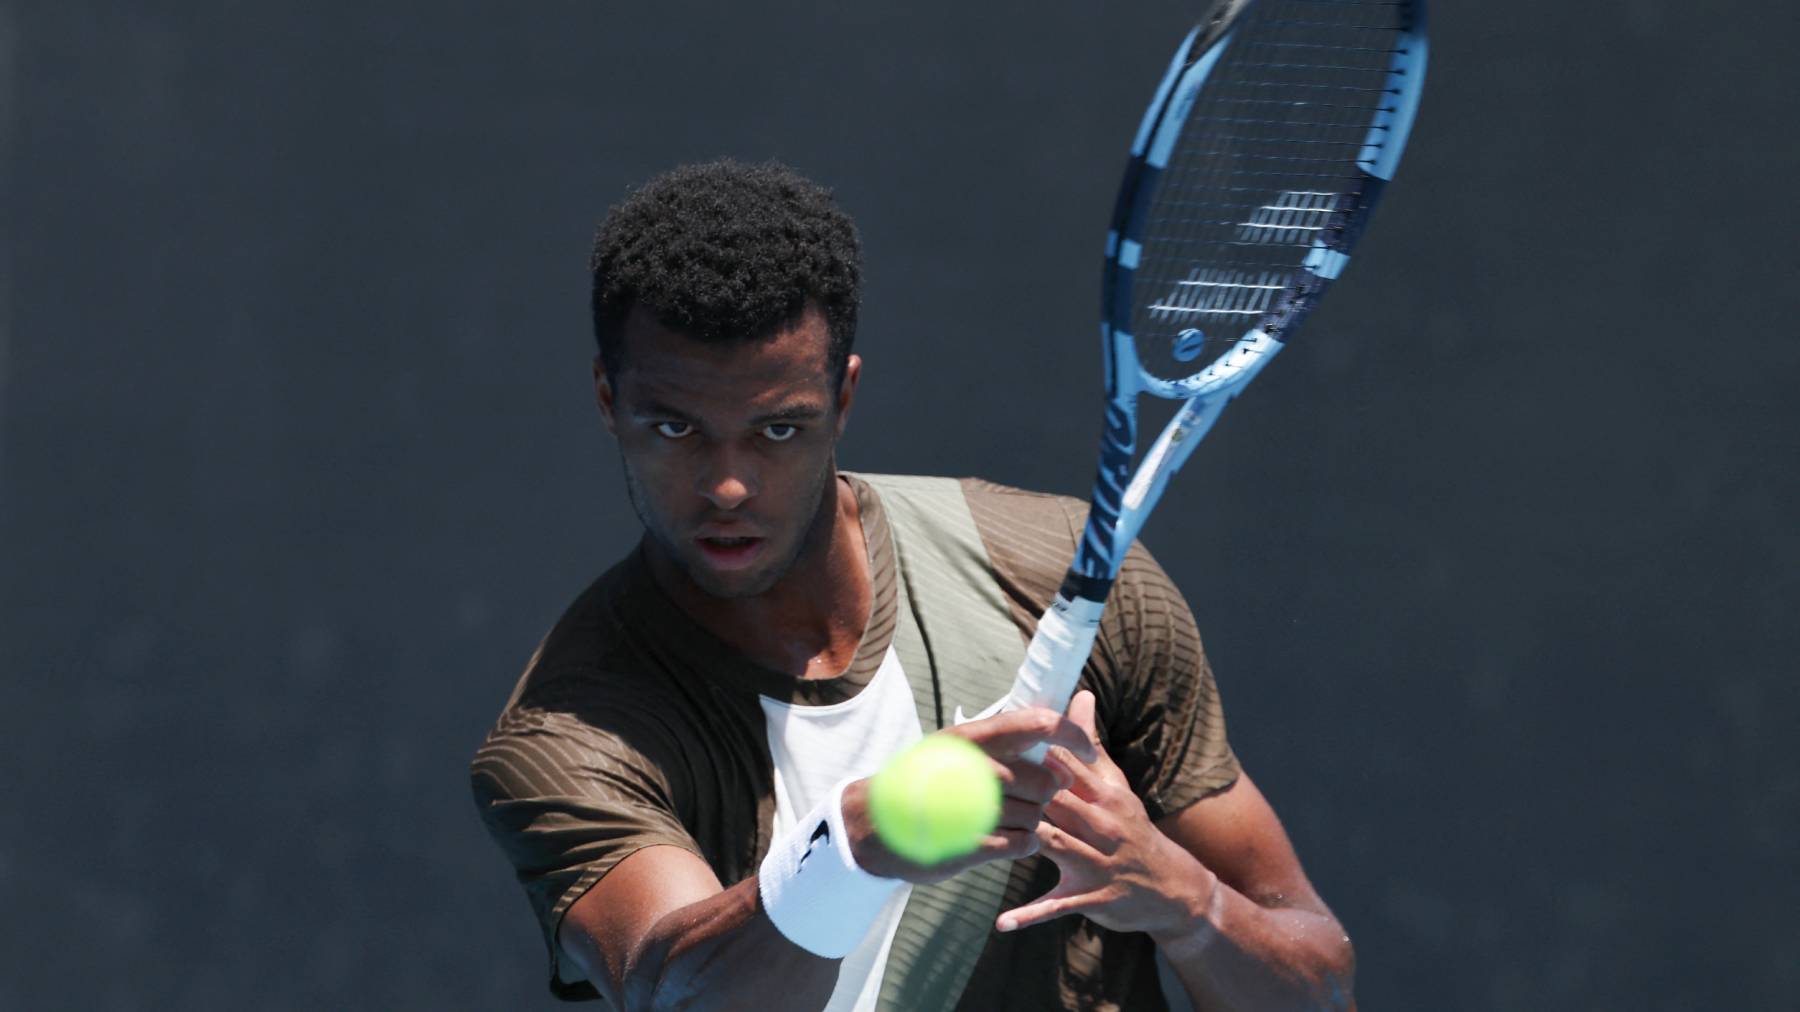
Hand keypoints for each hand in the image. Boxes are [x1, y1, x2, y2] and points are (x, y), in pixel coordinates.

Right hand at [844, 706, 1097, 882]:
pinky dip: (1023, 844)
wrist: (871, 825)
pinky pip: (1022, 844)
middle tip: (1030, 797)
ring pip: (1036, 815)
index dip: (1073, 735)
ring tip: (1007, 820)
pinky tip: (1007, 840)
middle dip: (1046, 793)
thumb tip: (1054, 726)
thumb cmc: (923, 782)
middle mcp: (973, 766)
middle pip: (1044, 779)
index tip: (1088, 750)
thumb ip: (1002, 739)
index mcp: (973, 737)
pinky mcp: (968, 845)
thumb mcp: (956, 748)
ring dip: (1032, 822)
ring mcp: (970, 807)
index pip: (1039, 723)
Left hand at [995, 690, 1215, 936]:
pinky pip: (1057, 905)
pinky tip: (1001, 922)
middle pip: (1054, 799)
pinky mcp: (1091, 896)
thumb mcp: (1115, 785)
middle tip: (971, 780)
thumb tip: (1079, 695)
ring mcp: (1097, 862)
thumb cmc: (1130, 828)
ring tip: (975, 833)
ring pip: (1053, 844)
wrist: (1170, 886)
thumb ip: (1089, 744)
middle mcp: (1102, 824)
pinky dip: (1030, 915)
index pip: (1064, 765)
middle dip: (1017, 790)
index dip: (1029, 754)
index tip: (993, 743)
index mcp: (1102, 793)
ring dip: (1017, 840)